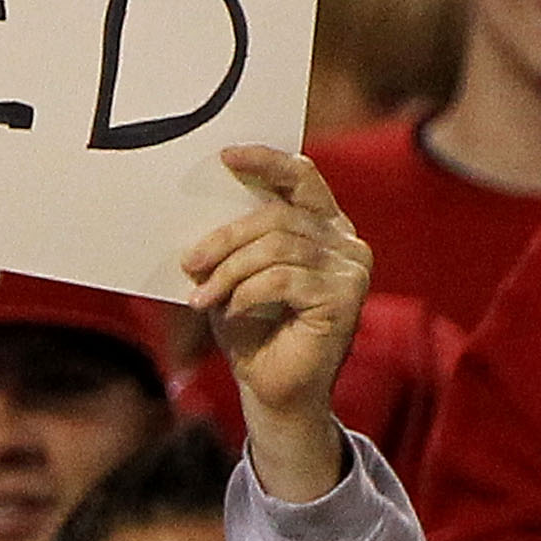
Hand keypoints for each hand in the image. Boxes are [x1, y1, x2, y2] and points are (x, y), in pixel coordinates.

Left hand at [188, 145, 368, 499]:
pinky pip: (283, 279)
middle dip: (224, 239)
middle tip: (189, 263)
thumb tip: (193, 207)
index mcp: (321, 225)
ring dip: (229, 272)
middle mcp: (344, 240)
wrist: (271, 385)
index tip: (226, 156)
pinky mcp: (346, 297)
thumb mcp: (233, 273)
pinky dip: (246, 294)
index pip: (302, 177)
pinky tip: (231, 312)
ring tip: (202, 297)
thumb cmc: (250, 326)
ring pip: (278, 247)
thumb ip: (231, 240)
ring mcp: (351, 268)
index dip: (267, 161)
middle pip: (277, 217)